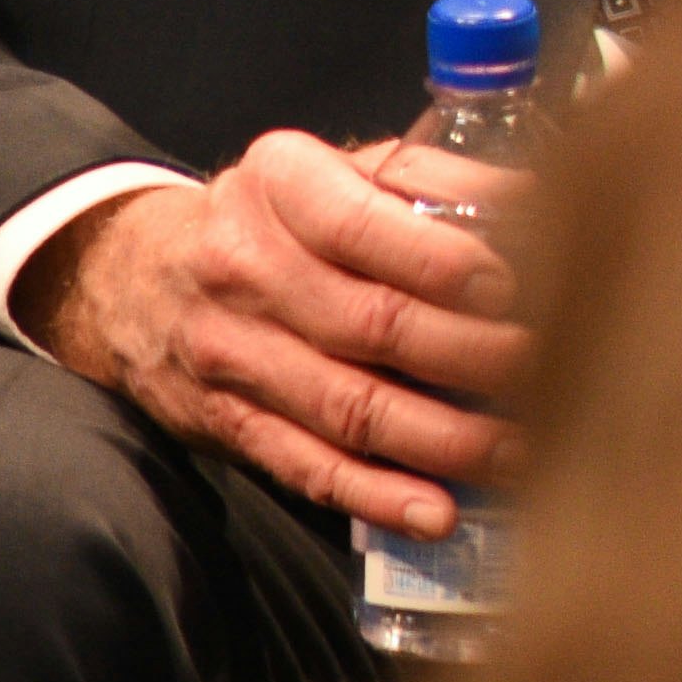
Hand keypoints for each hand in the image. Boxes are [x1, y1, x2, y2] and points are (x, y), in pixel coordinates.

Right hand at [15, 126, 530, 532]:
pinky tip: (439, 512)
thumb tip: (537, 199)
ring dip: (443, 439)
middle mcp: (245, 267)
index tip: (516, 284)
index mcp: (278, 184)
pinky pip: (307, 467)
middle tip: (550, 369)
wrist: (131, 274)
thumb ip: (429, 178)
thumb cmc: (273, 215)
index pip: (361, 225)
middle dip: (470, 353)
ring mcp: (231, 355)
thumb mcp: (331, 169)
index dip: (442, 260)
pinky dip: (377, 496)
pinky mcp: (227, 424)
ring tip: (523, 449)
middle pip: (368, 325)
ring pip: (347, 407)